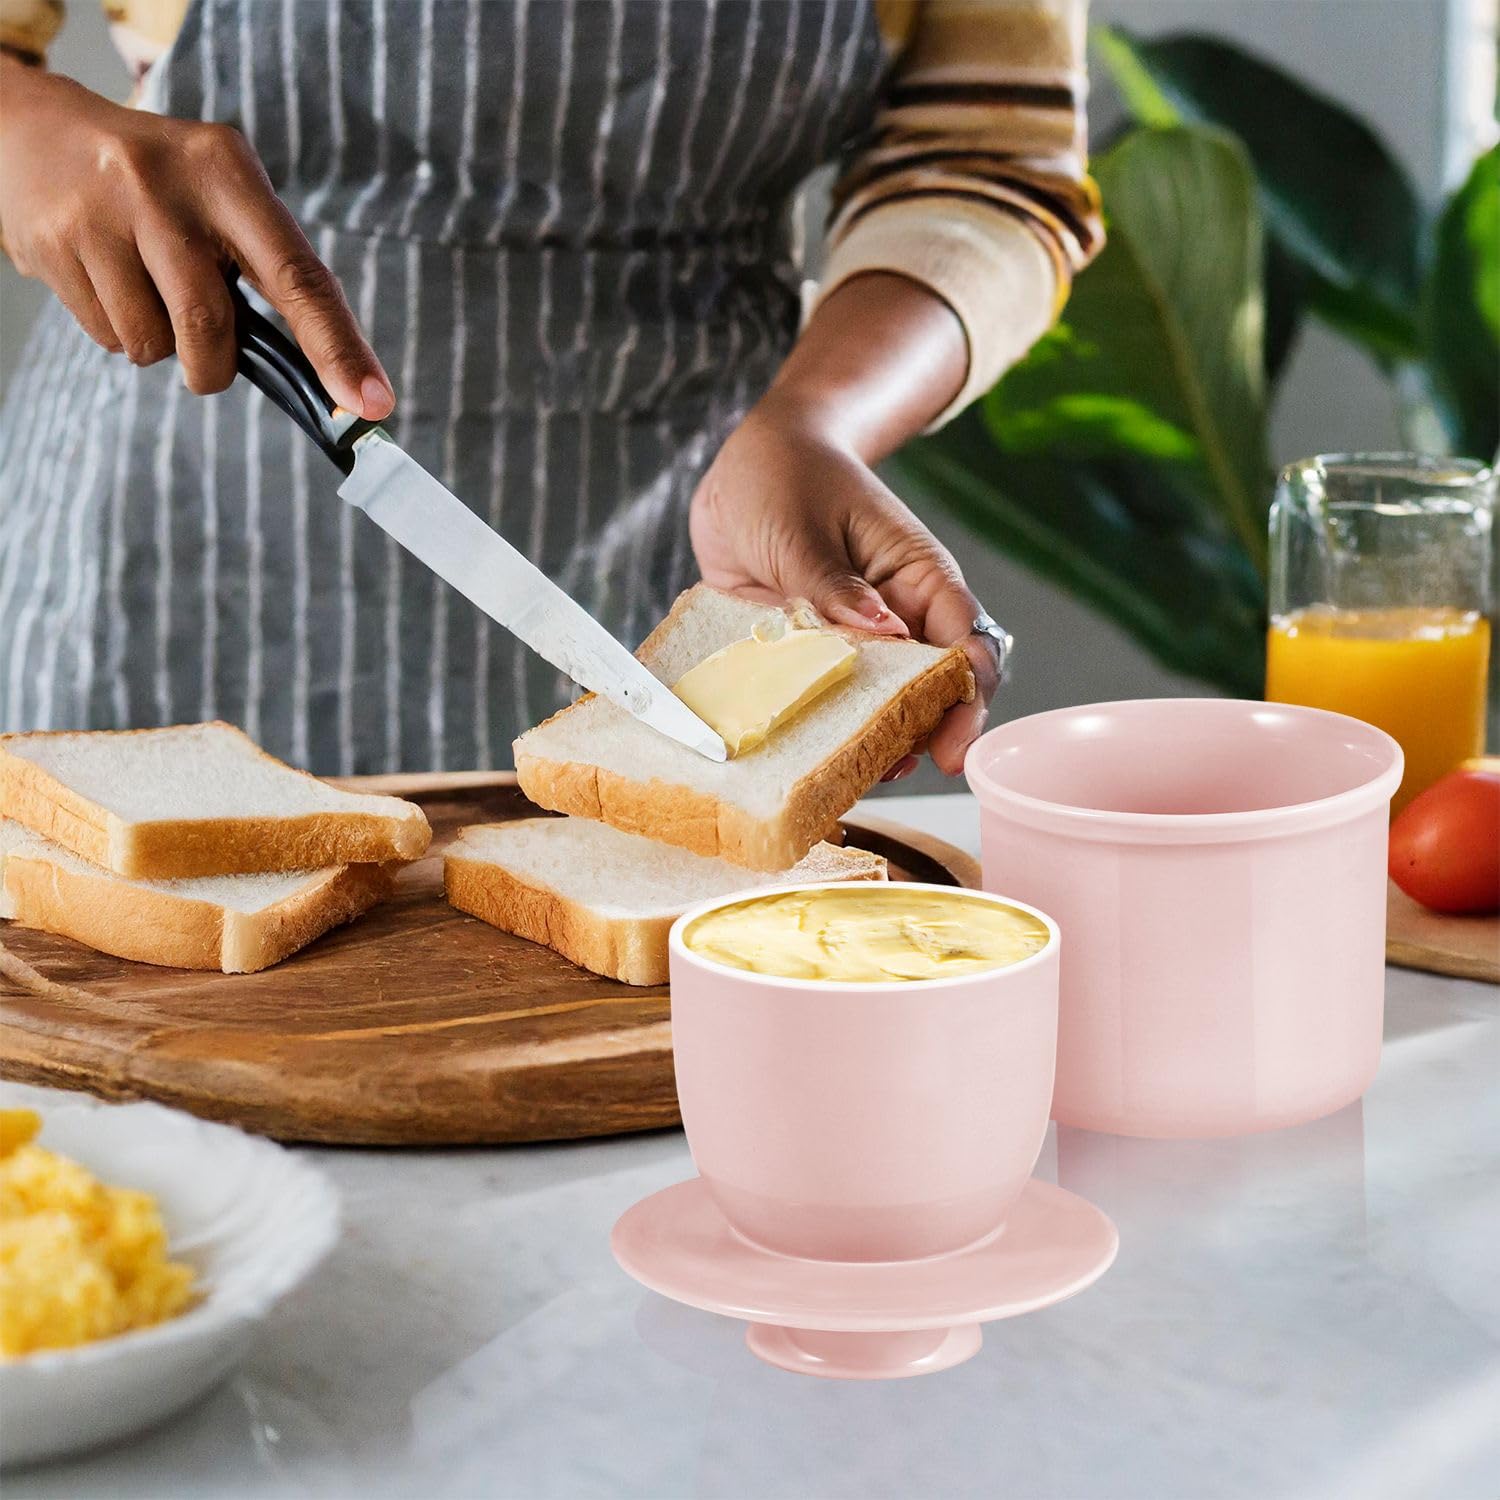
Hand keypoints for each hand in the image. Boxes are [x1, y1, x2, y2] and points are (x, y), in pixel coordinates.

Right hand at [0, 57, 392, 414]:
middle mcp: (163, 186)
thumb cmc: (162, 186)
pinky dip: (119, 332)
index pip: (298, 275)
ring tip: (143, 288)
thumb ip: (271, 270)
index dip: (338, 348)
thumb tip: (331, 377)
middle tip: (206, 357)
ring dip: (160, 345)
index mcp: (226, 170)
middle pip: (210, 326)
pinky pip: (107, 338)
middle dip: (213, 366)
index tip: (370, 403)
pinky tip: (106, 280)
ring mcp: (101, 213)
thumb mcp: (222, 197)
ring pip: (152, 344)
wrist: (38, 133)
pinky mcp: (54, 244)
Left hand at [689, 391, 1000, 777]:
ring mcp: (854, 644)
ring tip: (851, 774)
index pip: (966, 643)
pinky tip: (808, 757)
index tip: (951, 745)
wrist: (746, 463)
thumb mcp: (801, 525)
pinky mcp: (812, 657)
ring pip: (880, 707)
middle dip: (920, 736)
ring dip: (871, 742)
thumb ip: (833, 581)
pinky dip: (822, 731)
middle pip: (931, 691)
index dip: (967, 698)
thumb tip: (882, 630)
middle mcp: (896, 618)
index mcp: (918, 577)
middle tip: (891, 770)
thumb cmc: (785, 474)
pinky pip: (826, 704)